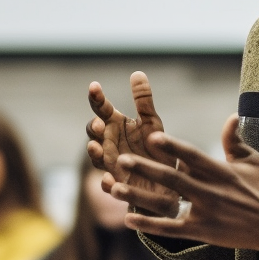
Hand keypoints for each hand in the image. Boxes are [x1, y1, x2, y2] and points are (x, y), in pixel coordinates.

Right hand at [86, 72, 180, 217]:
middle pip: (93, 133)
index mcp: (116, 126)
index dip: (97, 98)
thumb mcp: (152, 123)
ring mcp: (111, 165)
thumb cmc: (154, 148)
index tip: (95, 86)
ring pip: (96, 158)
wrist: (164, 182)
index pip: (102, 109)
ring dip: (94, 153)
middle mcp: (109, 144)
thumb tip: (137, 72)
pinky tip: (109, 180)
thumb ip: (144, 101)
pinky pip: (109, 187)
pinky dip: (107, 184)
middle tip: (100, 124)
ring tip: (96, 147)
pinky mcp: (119, 187)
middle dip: (94, 129)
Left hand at [112, 115, 258, 250]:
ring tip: (115, 188)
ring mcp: (206, 213)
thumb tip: (231, 116)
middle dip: (146, 168)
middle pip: (173, 178)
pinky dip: (150, 226)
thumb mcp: (253, 160)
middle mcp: (211, 191)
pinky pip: (172, 229)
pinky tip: (129, 220)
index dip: (172, 147)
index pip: (192, 156)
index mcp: (221, 171)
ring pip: (167, 203)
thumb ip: (235, 140)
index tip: (152, 137)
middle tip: (121, 160)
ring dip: (139, 196)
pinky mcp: (203, 231)